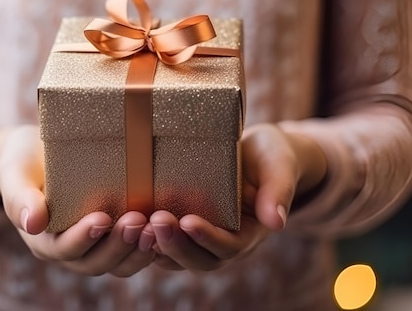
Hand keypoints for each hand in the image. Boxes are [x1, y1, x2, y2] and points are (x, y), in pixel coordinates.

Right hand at [0, 125, 155, 276]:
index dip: (82, 237)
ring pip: (117, 264)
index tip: (101, 218)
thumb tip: (33, 223)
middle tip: (137, 220)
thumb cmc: (24, 162)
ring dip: (137, 250)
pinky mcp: (113, 238)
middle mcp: (69, 250)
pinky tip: (164, 228)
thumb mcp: (14, 173)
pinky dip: (148, 246)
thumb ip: (20, 198)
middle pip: (95, 262)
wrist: (37, 156)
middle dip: (117, 245)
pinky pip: (132, 252)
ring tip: (155, 228)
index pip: (63, 248)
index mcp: (43, 239)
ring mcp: (93, 247)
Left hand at [149, 123, 326, 270]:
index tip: (189, 221)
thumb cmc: (270, 156)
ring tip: (140, 223)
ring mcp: (203, 238)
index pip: (229, 246)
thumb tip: (277, 222)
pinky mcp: (184, 227)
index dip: (208, 238)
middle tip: (157, 220)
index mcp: (250, 233)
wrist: (256, 152)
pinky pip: (165, 243)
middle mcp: (225, 242)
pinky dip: (149, 239)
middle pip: (200, 259)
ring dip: (159, 244)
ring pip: (179, 256)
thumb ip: (279, 191)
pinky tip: (133, 223)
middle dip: (177, 244)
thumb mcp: (278, 166)